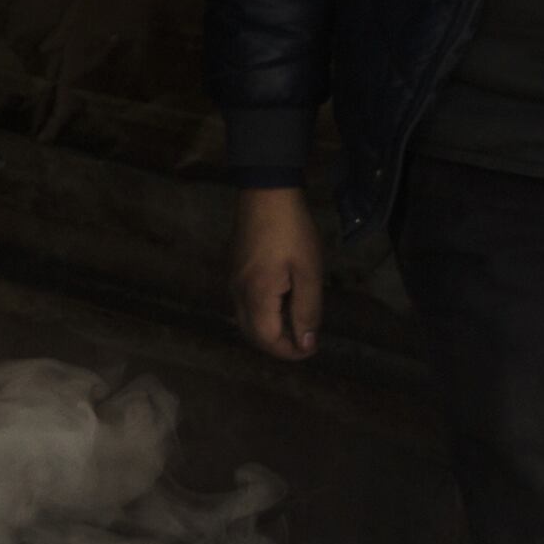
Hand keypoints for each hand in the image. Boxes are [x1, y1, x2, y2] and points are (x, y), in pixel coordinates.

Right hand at [228, 186, 322, 360]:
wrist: (266, 192)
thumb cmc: (292, 231)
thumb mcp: (309, 271)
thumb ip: (307, 310)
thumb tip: (305, 343)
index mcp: (256, 296)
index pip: (267, 339)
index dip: (289, 351)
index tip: (311, 348)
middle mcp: (237, 293)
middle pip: (252, 334)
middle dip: (277, 344)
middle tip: (304, 340)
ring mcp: (232, 280)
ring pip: (246, 319)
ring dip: (270, 329)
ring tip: (296, 321)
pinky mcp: (233, 268)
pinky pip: (244, 303)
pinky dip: (262, 313)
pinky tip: (281, 300)